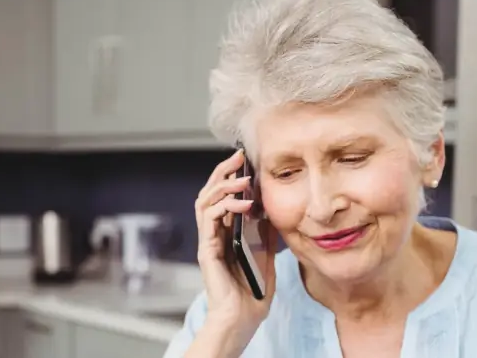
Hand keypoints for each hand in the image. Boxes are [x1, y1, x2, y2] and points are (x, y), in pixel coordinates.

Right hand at [189, 149, 277, 356]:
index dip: (231, 177)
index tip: (246, 161)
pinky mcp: (208, 250)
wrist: (242, 319)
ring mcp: (209, 241)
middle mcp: (214, 235)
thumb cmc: (253, 293)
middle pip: (209, 193)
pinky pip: (210, 220)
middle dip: (222, 172)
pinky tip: (244, 204)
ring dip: (224, 185)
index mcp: (226, 234)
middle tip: (238, 157)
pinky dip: (225, 206)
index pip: (223, 197)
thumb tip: (271, 212)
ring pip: (205, 201)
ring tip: (243, 179)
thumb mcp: (266, 257)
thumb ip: (266, 235)